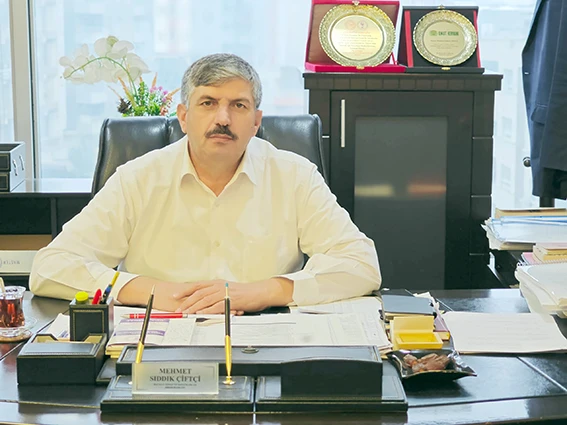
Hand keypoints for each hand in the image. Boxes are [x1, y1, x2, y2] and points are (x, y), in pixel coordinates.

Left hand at [173, 278, 292, 313]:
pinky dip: (206, 310)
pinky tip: (200, 314)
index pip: (197, 285)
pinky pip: (216, 306)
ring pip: (205, 300)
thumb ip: (217, 293)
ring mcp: (224, 293)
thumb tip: (206, 299)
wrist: (260, 292)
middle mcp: (219, 286)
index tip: (175, 295)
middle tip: (177, 309)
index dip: (185, 290)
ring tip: (185, 313)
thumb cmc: (246, 292)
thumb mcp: (228, 289)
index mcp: (217, 283)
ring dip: (193, 307)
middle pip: (198, 293)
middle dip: (186, 302)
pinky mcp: (231, 301)